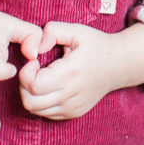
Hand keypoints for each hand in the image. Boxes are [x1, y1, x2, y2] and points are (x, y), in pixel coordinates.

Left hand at [18, 20, 143, 120]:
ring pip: (35, 110)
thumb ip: (52, 31)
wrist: (119, 65)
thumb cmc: (96, 45)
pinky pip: (46, 114)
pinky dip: (40, 102)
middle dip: (24, 84)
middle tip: (34, 71)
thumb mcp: (76, 30)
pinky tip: (49, 87)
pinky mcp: (73, 113)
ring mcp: (72, 107)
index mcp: (69, 74)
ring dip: (30, 94)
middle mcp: (70, 95)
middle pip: (30, 101)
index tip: (33, 61)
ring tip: (40, 79)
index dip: (25, 73)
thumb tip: (35, 47)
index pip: (33, 85)